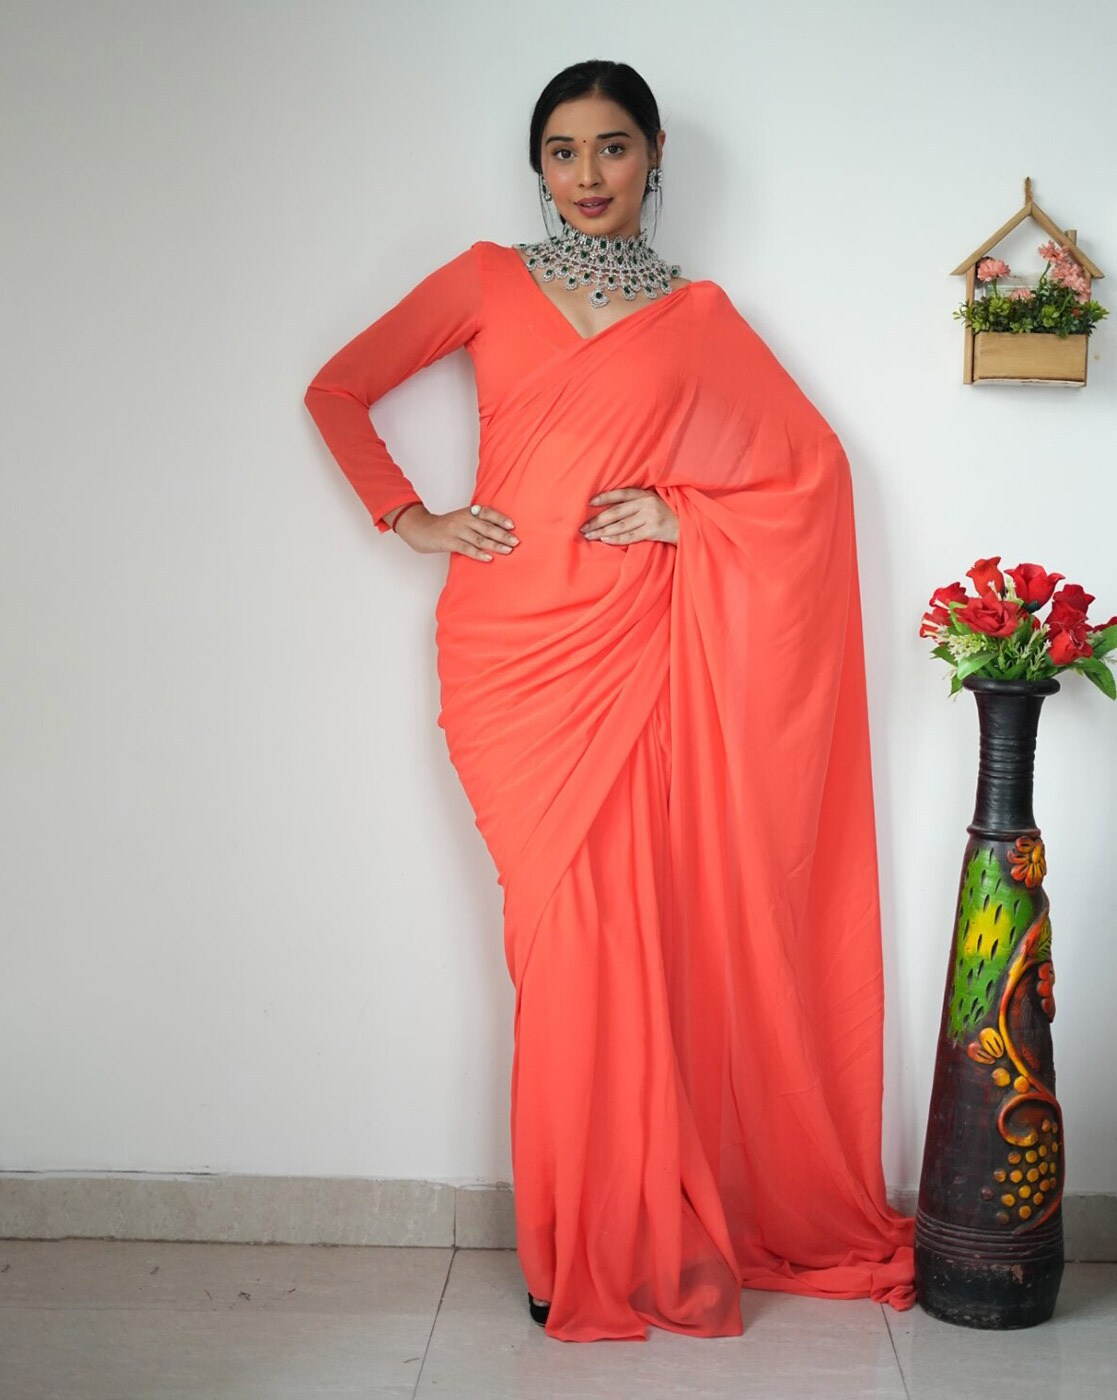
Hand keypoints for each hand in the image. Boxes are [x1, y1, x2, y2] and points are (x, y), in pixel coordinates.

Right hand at [393, 504, 518, 561]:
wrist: (421, 528)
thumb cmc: (444, 526)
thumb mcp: (461, 519)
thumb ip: (476, 522)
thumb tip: (498, 530)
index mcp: (467, 512)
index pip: (487, 512)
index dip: (500, 518)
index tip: (512, 525)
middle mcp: (463, 519)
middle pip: (486, 527)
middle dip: (503, 534)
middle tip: (516, 541)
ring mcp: (456, 530)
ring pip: (479, 538)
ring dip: (495, 545)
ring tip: (508, 550)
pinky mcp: (449, 542)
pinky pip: (467, 548)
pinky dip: (479, 554)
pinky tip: (489, 558)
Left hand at [580, 488, 677, 545]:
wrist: (686, 526)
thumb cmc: (665, 514)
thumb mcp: (652, 502)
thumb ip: (635, 502)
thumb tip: (607, 508)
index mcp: (645, 494)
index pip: (620, 494)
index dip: (604, 498)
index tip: (588, 503)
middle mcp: (646, 504)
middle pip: (616, 512)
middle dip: (597, 520)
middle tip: (583, 527)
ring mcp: (650, 517)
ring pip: (621, 525)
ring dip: (602, 531)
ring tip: (589, 535)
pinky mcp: (653, 531)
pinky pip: (630, 536)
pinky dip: (616, 539)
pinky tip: (604, 540)